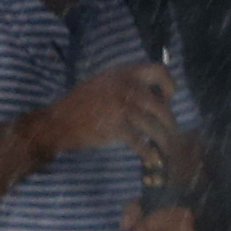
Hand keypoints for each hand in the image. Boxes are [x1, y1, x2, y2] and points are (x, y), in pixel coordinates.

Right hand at [37, 63, 186, 176]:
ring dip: (163, 141)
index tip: (169, 99)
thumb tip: (157, 98)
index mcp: (124, 72)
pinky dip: (149, 153)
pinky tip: (152, 159)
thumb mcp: (105, 83)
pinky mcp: (116, 126)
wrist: (58, 120)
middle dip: (169, 124)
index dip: (169, 85)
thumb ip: (128, 85)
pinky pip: (141, 142)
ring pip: (154, 126)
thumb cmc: (82, 104)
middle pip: (161, 106)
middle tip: (171, 135)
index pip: (158, 71)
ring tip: (167, 150)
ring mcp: (121, 105)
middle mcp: (126, 86)